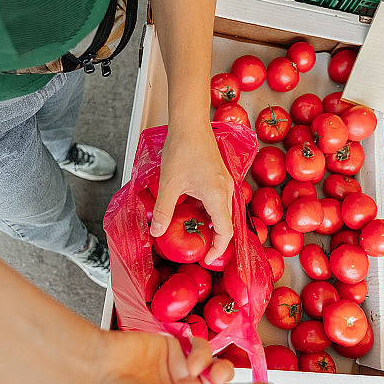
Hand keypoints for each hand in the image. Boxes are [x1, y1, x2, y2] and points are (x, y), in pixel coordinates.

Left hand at [150, 123, 234, 264]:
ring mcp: (226, 183)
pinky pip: (221, 201)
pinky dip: (212, 212)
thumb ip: (163, 210)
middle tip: (201, 251)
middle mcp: (227, 191)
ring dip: (214, 225)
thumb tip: (156, 232)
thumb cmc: (182, 149)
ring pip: (224, 212)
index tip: (207, 260)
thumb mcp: (169, 183)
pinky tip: (196, 212)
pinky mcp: (221, 177)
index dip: (218, 249)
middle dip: (216, 240)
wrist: (191, 123)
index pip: (225, 232)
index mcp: (217, 196)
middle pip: (227, 224)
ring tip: (198, 234)